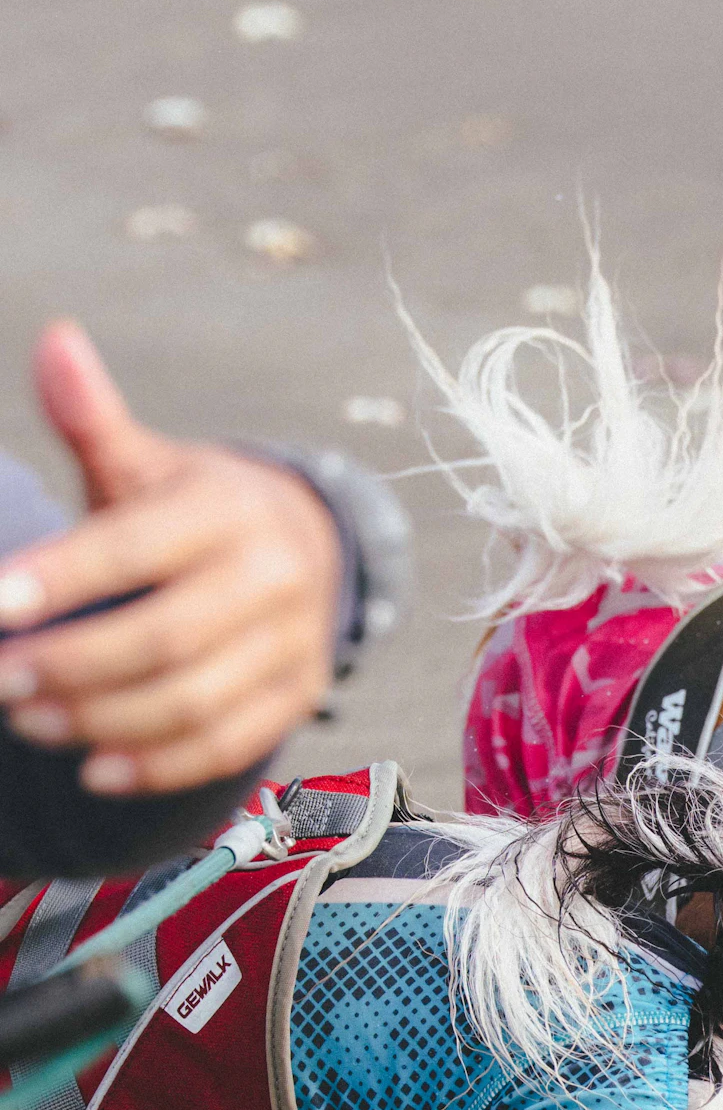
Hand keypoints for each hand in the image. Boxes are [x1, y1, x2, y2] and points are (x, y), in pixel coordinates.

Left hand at [0, 322, 342, 797]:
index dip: (60, 582)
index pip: (134, 550)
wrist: (306, 548)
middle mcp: (274, 575)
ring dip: (100, 721)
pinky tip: (93, 769)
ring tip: (29, 721)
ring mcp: (292, 643)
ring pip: (191, 700)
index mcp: (229, 509)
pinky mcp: (297, 696)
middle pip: (163, 638)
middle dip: (69, 666)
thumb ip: (94, 420)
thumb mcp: (148, 463)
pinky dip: (156, 765)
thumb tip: (54, 340)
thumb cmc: (195, 510)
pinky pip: (226, 745)